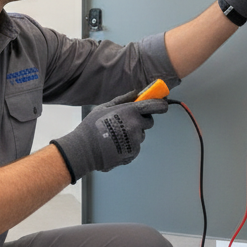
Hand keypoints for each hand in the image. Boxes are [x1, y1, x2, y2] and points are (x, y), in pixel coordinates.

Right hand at [51, 89, 168, 182]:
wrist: (84, 150)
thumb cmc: (92, 126)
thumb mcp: (105, 107)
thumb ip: (123, 99)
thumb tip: (136, 93)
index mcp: (131, 112)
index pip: (155, 106)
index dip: (161, 105)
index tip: (162, 105)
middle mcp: (136, 126)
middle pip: (148, 122)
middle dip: (141, 121)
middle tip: (127, 122)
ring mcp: (136, 141)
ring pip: (140, 136)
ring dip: (133, 134)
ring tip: (116, 136)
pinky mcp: (133, 153)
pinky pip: (135, 147)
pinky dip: (128, 146)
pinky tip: (115, 144)